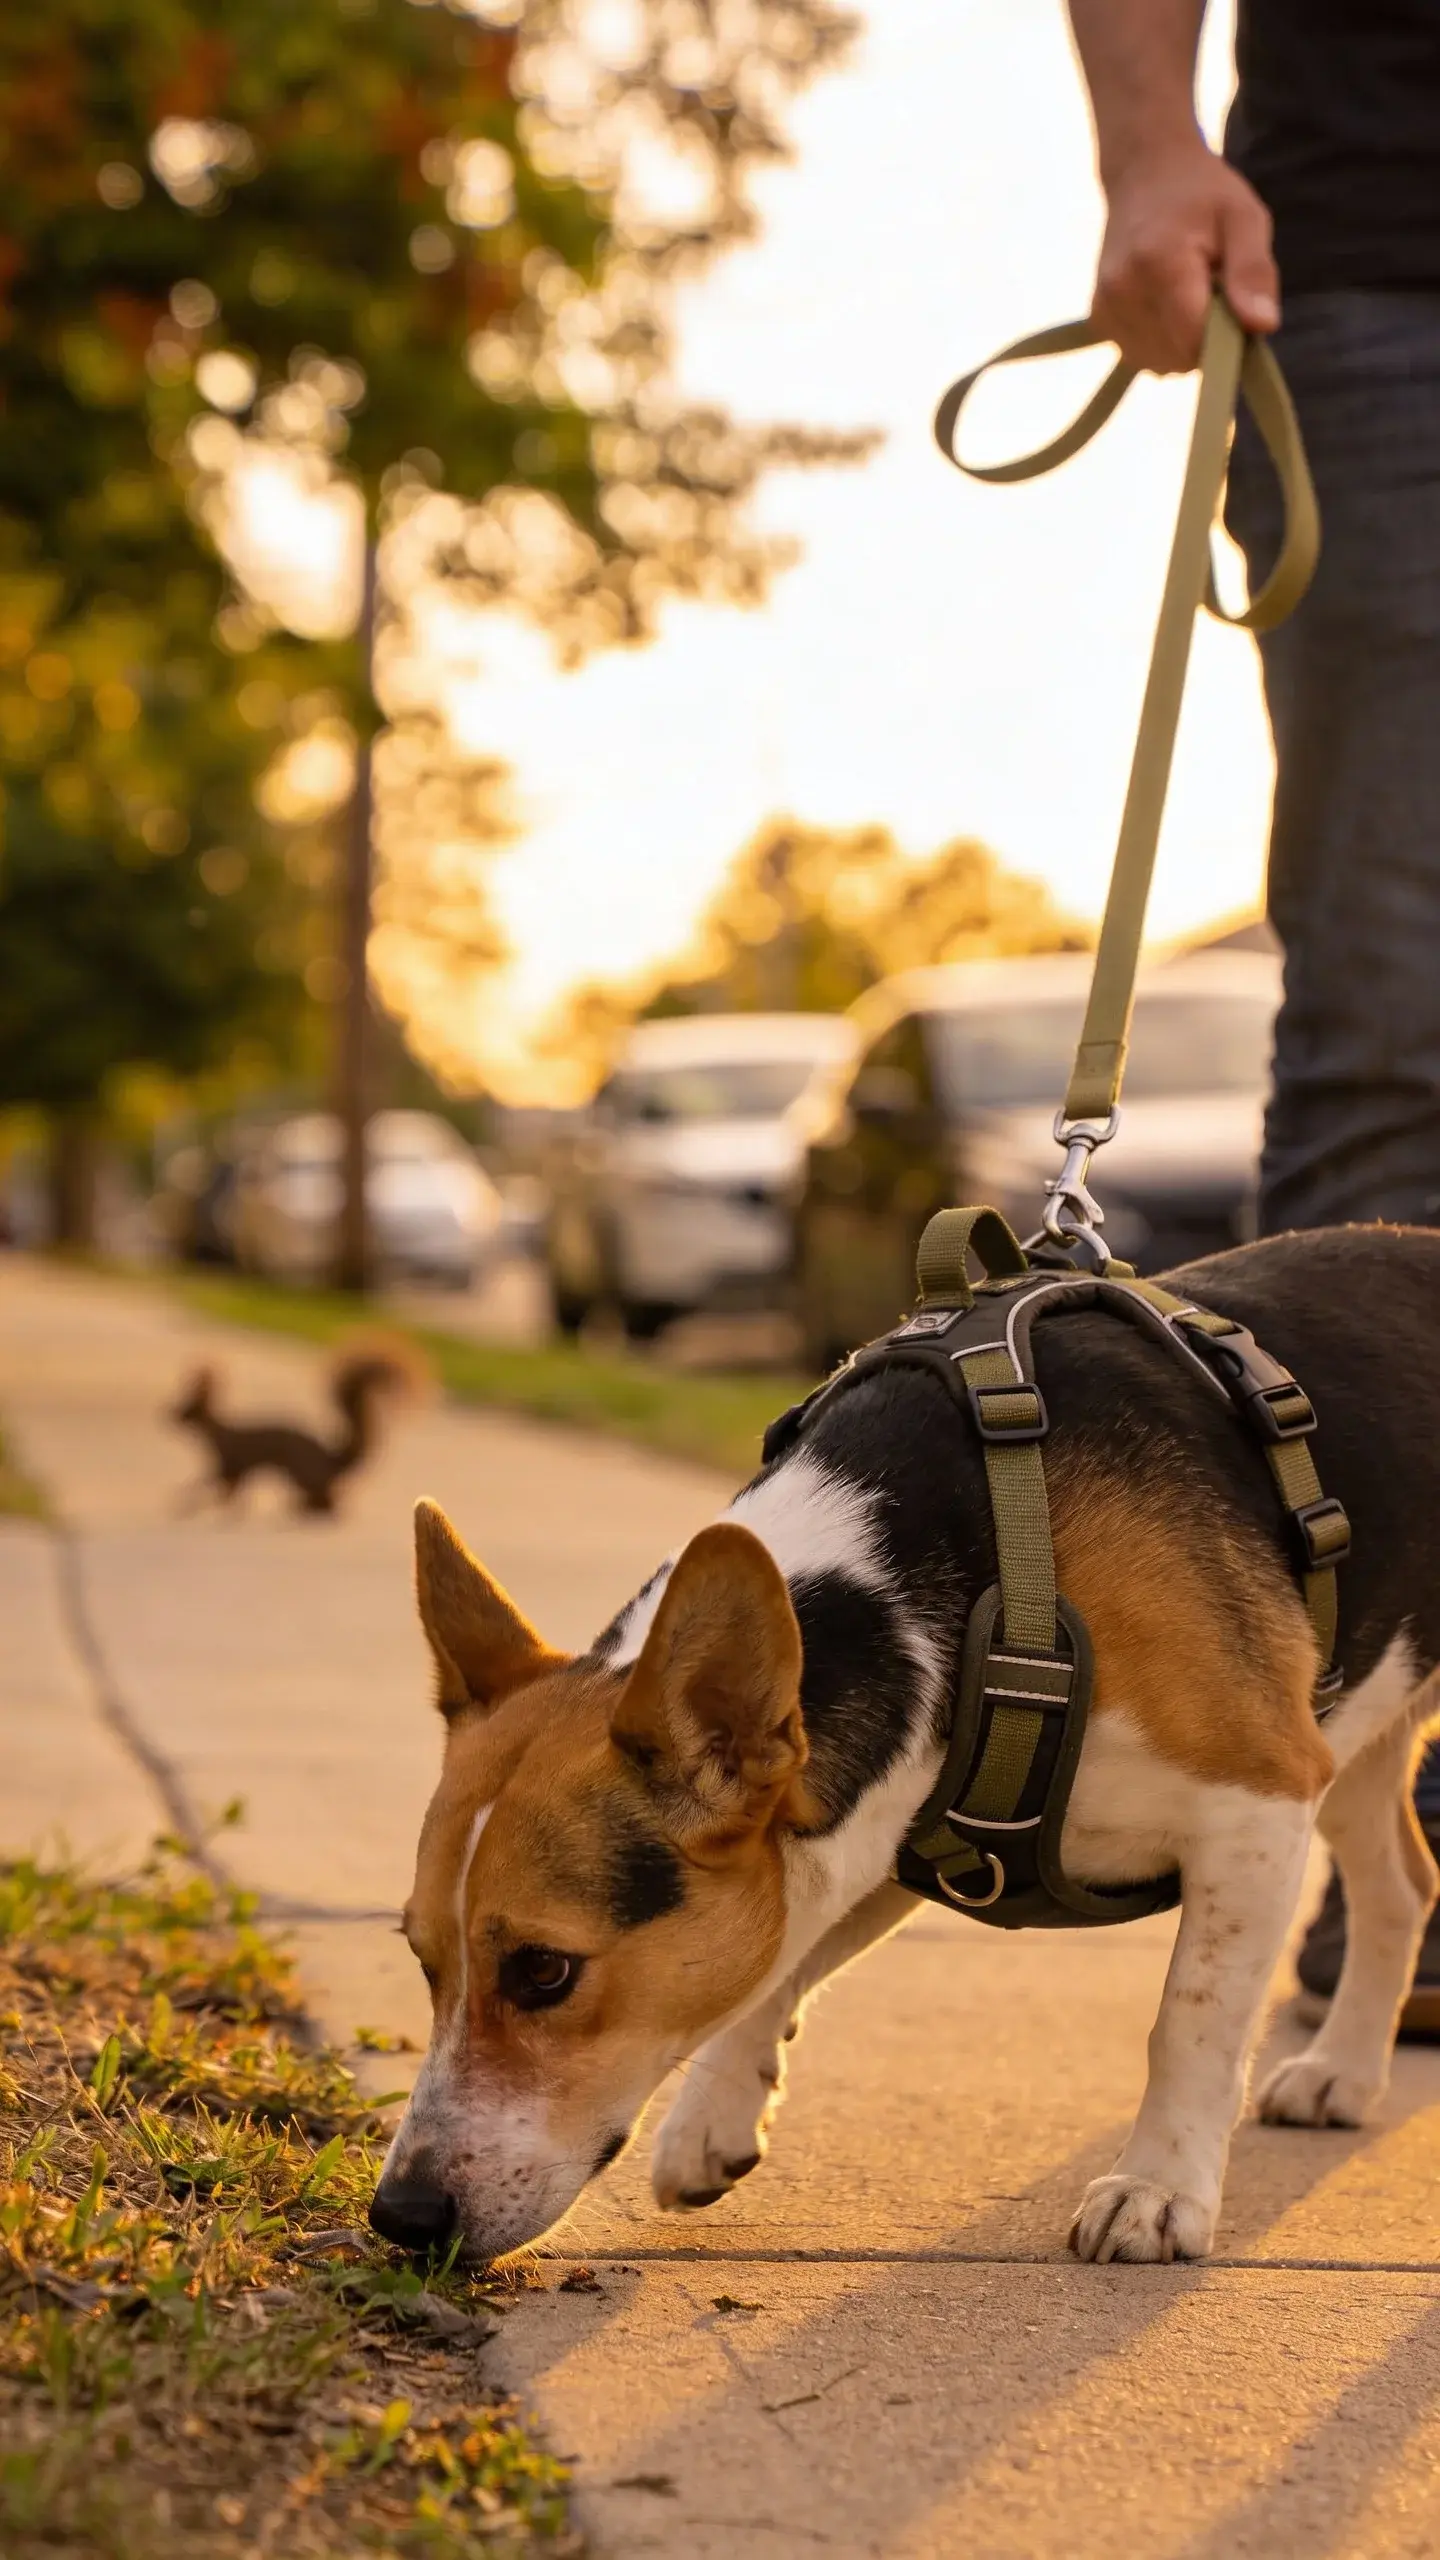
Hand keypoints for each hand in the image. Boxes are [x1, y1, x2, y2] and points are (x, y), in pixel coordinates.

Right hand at [1092, 143, 1278, 371]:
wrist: (1143, 172)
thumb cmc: (1202, 194)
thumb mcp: (1244, 219)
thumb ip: (1254, 272)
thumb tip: (1263, 326)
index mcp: (1160, 264)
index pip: (1196, 342)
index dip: (1225, 337)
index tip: (1234, 305)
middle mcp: (1122, 291)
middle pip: (1179, 357)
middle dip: (1205, 339)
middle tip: (1212, 292)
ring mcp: (1105, 308)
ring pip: (1160, 363)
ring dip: (1183, 343)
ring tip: (1187, 295)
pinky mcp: (1098, 319)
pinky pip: (1141, 356)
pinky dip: (1161, 342)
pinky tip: (1166, 306)